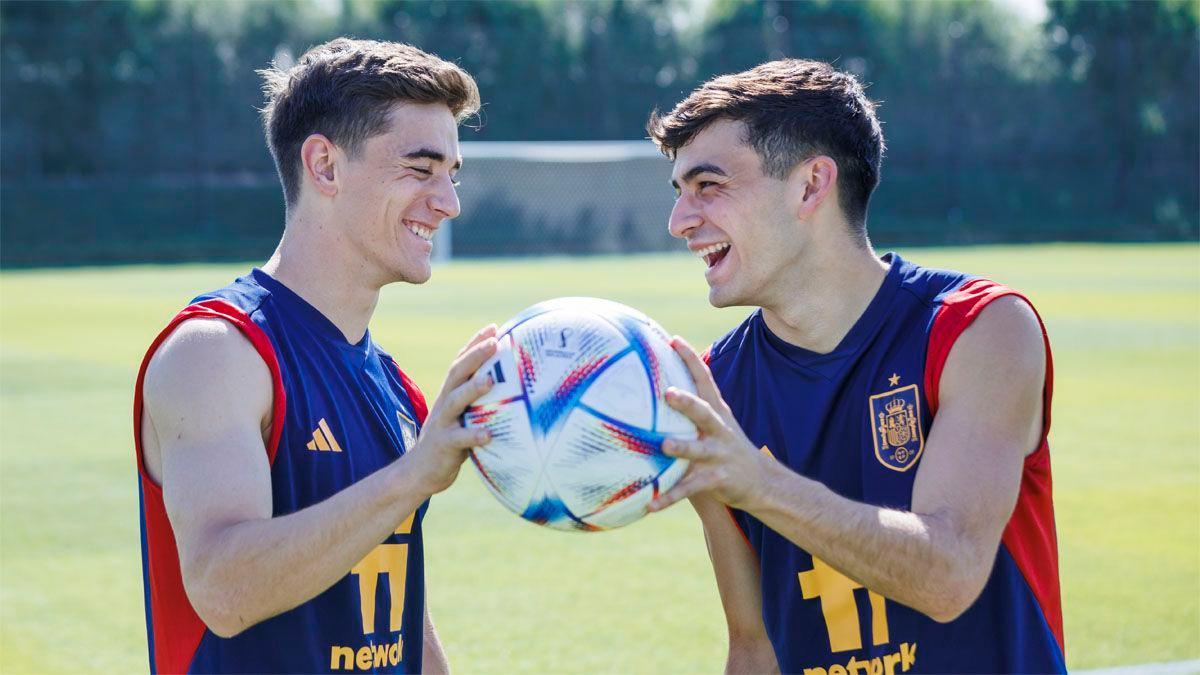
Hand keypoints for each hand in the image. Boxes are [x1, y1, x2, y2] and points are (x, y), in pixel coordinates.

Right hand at [408, 324, 498, 493]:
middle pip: (457, 373)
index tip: (494, 327)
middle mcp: (444, 403)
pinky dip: (473, 435)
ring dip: (472, 389)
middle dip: (475, 356)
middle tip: (495, 342)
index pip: (461, 363)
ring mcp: (443, 423)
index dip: (475, 344)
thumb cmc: (452, 441)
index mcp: (450, 394)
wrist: (421, 471)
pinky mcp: (443, 445)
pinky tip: (489, 434)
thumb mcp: (464, 417)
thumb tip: (516, 391)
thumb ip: (480, 403)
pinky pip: (459, 439)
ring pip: (455, 401)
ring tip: (490, 380)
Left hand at [647, 336, 776, 512]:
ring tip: (664, 445)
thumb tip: (659, 386)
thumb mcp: (717, 423)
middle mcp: (718, 430)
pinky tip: (649, 504)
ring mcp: (718, 455)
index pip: (705, 379)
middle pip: (703, 411)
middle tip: (668, 392)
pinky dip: (668, 497)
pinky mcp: (717, 480)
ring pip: (697, 450)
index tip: (673, 338)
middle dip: (687, 402)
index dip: (690, 358)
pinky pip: (689, 489)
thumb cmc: (727, 448)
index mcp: (717, 412)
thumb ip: (694, 407)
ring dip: (681, 447)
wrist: (762, 483)